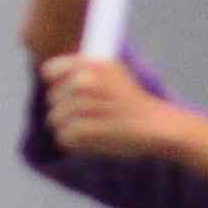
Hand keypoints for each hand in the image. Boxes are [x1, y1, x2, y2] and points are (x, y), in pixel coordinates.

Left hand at [39, 49, 195, 162]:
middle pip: (51, 99)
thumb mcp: (112, 74)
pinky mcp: (86, 127)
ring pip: (54, 119)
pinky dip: (75, 144)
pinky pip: (63, 137)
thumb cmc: (133, 103)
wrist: (158, 126)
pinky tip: (93, 141)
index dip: (57, 86)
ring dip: (70, 129)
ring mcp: (85, 104)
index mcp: (91, 62)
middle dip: (65, 111)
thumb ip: (84, 72)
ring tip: (93, 130)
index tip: (70, 97)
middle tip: (90, 118)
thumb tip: (51, 76)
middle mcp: (86, 79)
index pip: (49, 71)